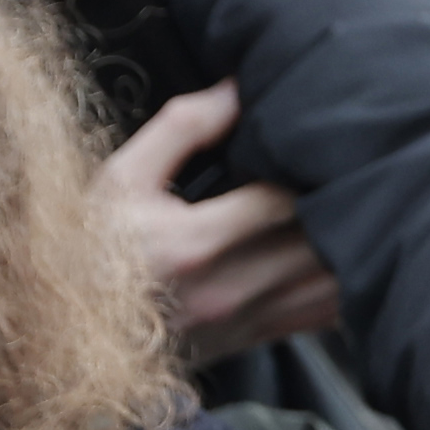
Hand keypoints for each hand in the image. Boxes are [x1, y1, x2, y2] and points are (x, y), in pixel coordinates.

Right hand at [94, 82, 336, 364]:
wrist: (71, 333)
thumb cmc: (90, 248)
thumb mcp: (121, 179)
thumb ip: (182, 129)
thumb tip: (235, 90)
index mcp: (194, 243)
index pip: (286, 202)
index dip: (312, 169)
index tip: (322, 143)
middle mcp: (227, 290)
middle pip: (319, 242)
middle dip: (341, 202)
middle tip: (356, 166)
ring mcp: (245, 322)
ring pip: (331, 284)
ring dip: (352, 243)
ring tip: (357, 204)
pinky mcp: (253, 340)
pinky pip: (322, 317)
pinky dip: (345, 286)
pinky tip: (348, 253)